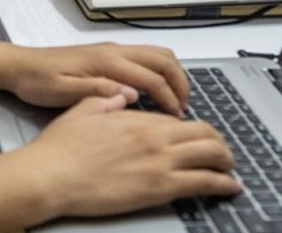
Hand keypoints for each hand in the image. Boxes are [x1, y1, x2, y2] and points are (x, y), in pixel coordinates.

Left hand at [2, 42, 189, 116]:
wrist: (19, 66)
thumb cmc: (38, 82)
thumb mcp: (64, 92)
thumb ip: (98, 92)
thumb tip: (132, 95)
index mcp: (106, 61)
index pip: (151, 77)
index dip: (169, 98)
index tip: (177, 119)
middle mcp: (113, 50)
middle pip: (162, 58)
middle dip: (179, 82)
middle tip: (184, 108)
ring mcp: (111, 49)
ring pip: (155, 53)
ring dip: (171, 74)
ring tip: (175, 100)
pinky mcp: (107, 53)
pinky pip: (144, 56)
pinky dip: (159, 71)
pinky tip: (155, 91)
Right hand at [17, 95, 240, 217]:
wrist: (50, 175)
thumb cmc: (59, 149)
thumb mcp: (81, 111)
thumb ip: (105, 99)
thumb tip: (122, 93)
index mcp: (135, 117)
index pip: (178, 118)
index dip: (192, 127)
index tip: (195, 136)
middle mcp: (153, 136)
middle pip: (204, 132)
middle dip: (218, 143)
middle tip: (222, 153)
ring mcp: (159, 161)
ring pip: (211, 155)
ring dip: (226, 161)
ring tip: (231, 170)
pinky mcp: (159, 187)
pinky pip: (204, 182)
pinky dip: (223, 184)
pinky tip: (230, 188)